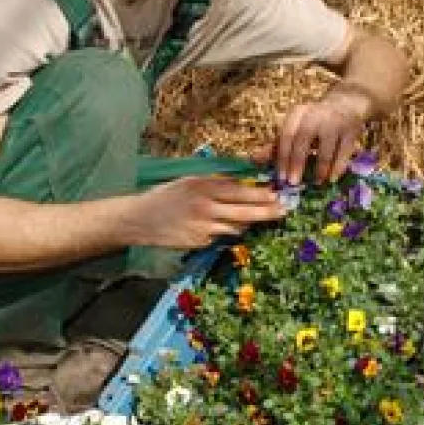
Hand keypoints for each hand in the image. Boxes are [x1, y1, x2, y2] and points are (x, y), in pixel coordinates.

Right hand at [129, 176, 285, 248]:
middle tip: (284, 210)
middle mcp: (206, 207)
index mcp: (203, 186)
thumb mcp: (189, 181)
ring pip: (236, 227)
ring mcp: (203, 227)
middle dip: (268, 212)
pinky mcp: (199, 242)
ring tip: (261, 217)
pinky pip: (220, 236)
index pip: (240, 191)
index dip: (261, 194)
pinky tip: (216, 227)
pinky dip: (223, 232)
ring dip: (247, 223)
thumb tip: (241, 186)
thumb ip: (214, 184)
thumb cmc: (165, 196)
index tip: (278, 194)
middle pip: (245, 211)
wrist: (139, 219)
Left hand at [273, 90, 368, 184]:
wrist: (347, 102)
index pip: (286, 135)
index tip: (280, 177)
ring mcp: (336, 122)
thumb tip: (254, 160)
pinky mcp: (352, 131)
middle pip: (303, 139)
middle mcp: (316, 114)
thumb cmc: (315, 121)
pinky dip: (337, 167)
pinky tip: (332, 179)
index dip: (282, 157)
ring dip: (320, 168)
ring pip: (325, 148)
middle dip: (297, 162)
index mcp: (298, 113)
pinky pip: (343, 152)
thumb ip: (277, 144)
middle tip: (293, 182)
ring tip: (315, 183)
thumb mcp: (296, 128)